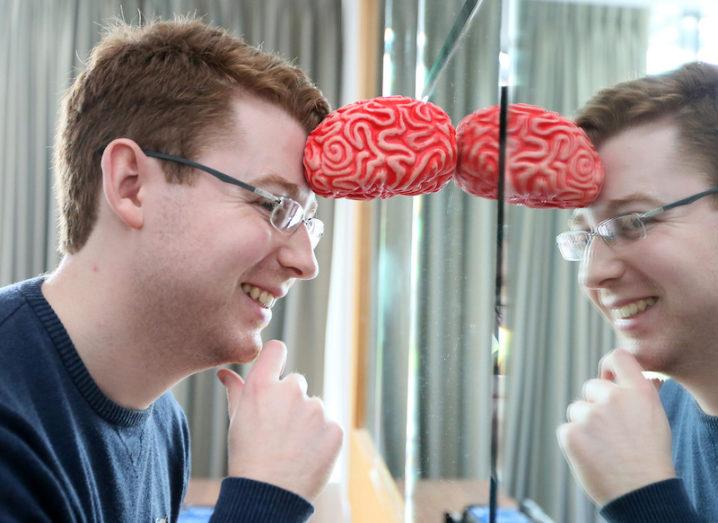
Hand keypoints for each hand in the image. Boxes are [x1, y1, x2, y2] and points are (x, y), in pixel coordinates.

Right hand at [217, 340, 342, 500]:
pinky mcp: (334, 428)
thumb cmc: (247, 456)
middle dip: (290, 401)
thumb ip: (236, 391)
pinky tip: (306, 455)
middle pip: (295, 382)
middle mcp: (291, 391)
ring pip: (314, 407)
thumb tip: (225, 373)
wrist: (267, 496)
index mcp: (263, 386)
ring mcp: (316, 409)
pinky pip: (329, 426)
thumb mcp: (237, 420)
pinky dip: (321, 438)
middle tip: (278, 429)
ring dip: (307, 421)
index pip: (276, 350)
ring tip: (291, 447)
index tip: (274, 370)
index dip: (275, 358)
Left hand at [556, 348, 674, 505]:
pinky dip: (575, 441)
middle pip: (591, 386)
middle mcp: (614, 398)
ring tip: (605, 447)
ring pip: (577, 409)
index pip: (618, 357)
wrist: (642, 494)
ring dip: (585, 424)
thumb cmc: (650, 456)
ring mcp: (590, 415)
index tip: (608, 377)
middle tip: (612, 432)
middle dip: (596, 404)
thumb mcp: (656, 418)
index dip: (609, 365)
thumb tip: (637, 374)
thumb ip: (642, 393)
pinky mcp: (571, 433)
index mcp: (639, 391)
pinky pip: (567, 429)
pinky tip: (593, 455)